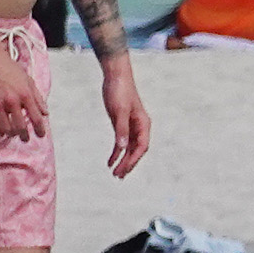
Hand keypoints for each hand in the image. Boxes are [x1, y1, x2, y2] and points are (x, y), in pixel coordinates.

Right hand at [0, 44, 47, 141]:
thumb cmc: (10, 67)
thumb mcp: (28, 80)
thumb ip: (38, 97)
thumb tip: (45, 113)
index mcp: (26, 94)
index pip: (37, 118)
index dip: (40, 130)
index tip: (40, 135)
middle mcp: (13, 100)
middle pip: (21, 126)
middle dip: (24, 136)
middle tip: (25, 139)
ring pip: (6, 128)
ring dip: (10, 134)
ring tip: (12, 134)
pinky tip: (0, 130)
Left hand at [100, 59, 151, 178]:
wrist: (115, 76)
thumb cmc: (119, 91)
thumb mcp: (118, 111)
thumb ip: (121, 130)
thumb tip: (122, 148)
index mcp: (143, 124)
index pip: (141, 147)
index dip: (133, 160)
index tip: (123, 170)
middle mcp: (140, 127)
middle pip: (136, 150)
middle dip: (128, 164)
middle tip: (118, 176)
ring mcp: (131, 126)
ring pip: (129, 148)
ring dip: (123, 161)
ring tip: (115, 173)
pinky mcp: (122, 123)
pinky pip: (121, 142)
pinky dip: (116, 152)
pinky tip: (110, 161)